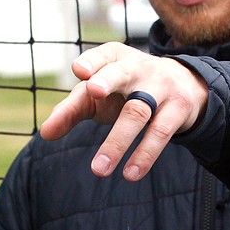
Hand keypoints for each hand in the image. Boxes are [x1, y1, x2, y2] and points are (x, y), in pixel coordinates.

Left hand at [40, 42, 208, 180]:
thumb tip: (46, 133)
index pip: (101, 56)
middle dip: (107, 80)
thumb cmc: (127, 90)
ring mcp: (161, 87)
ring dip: (117, 141)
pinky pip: (160, 132)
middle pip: (121, 73)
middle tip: (92, 92)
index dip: (91, 62)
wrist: (184, 84)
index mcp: (115, 59)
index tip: (78, 70)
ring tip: (99, 169)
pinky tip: (130, 173)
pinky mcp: (178, 109)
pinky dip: (145, 155)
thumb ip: (71, 110)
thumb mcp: (99, 95)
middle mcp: (138, 68)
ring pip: (138, 111)